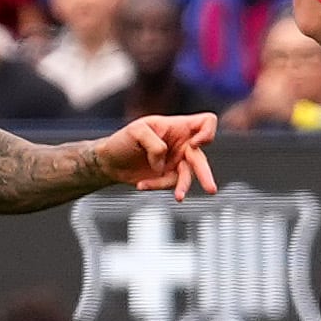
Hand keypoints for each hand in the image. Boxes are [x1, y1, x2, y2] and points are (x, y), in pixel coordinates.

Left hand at [95, 111, 219, 197]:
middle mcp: (182, 144)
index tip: (194, 144)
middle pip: (201, 158)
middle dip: (205, 174)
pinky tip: (141, 184)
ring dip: (181, 186)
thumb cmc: (123, 140)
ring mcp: (177, 162)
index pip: (207, 122)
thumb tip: (163, 165)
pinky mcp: (168, 178)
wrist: (109, 162)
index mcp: (178, 127)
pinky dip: (156, 186)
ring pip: (188, 176)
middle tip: (211, 189)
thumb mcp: (136, 132)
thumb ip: (154, 145)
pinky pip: (170, 185)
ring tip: (178, 197)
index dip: (207, 132)